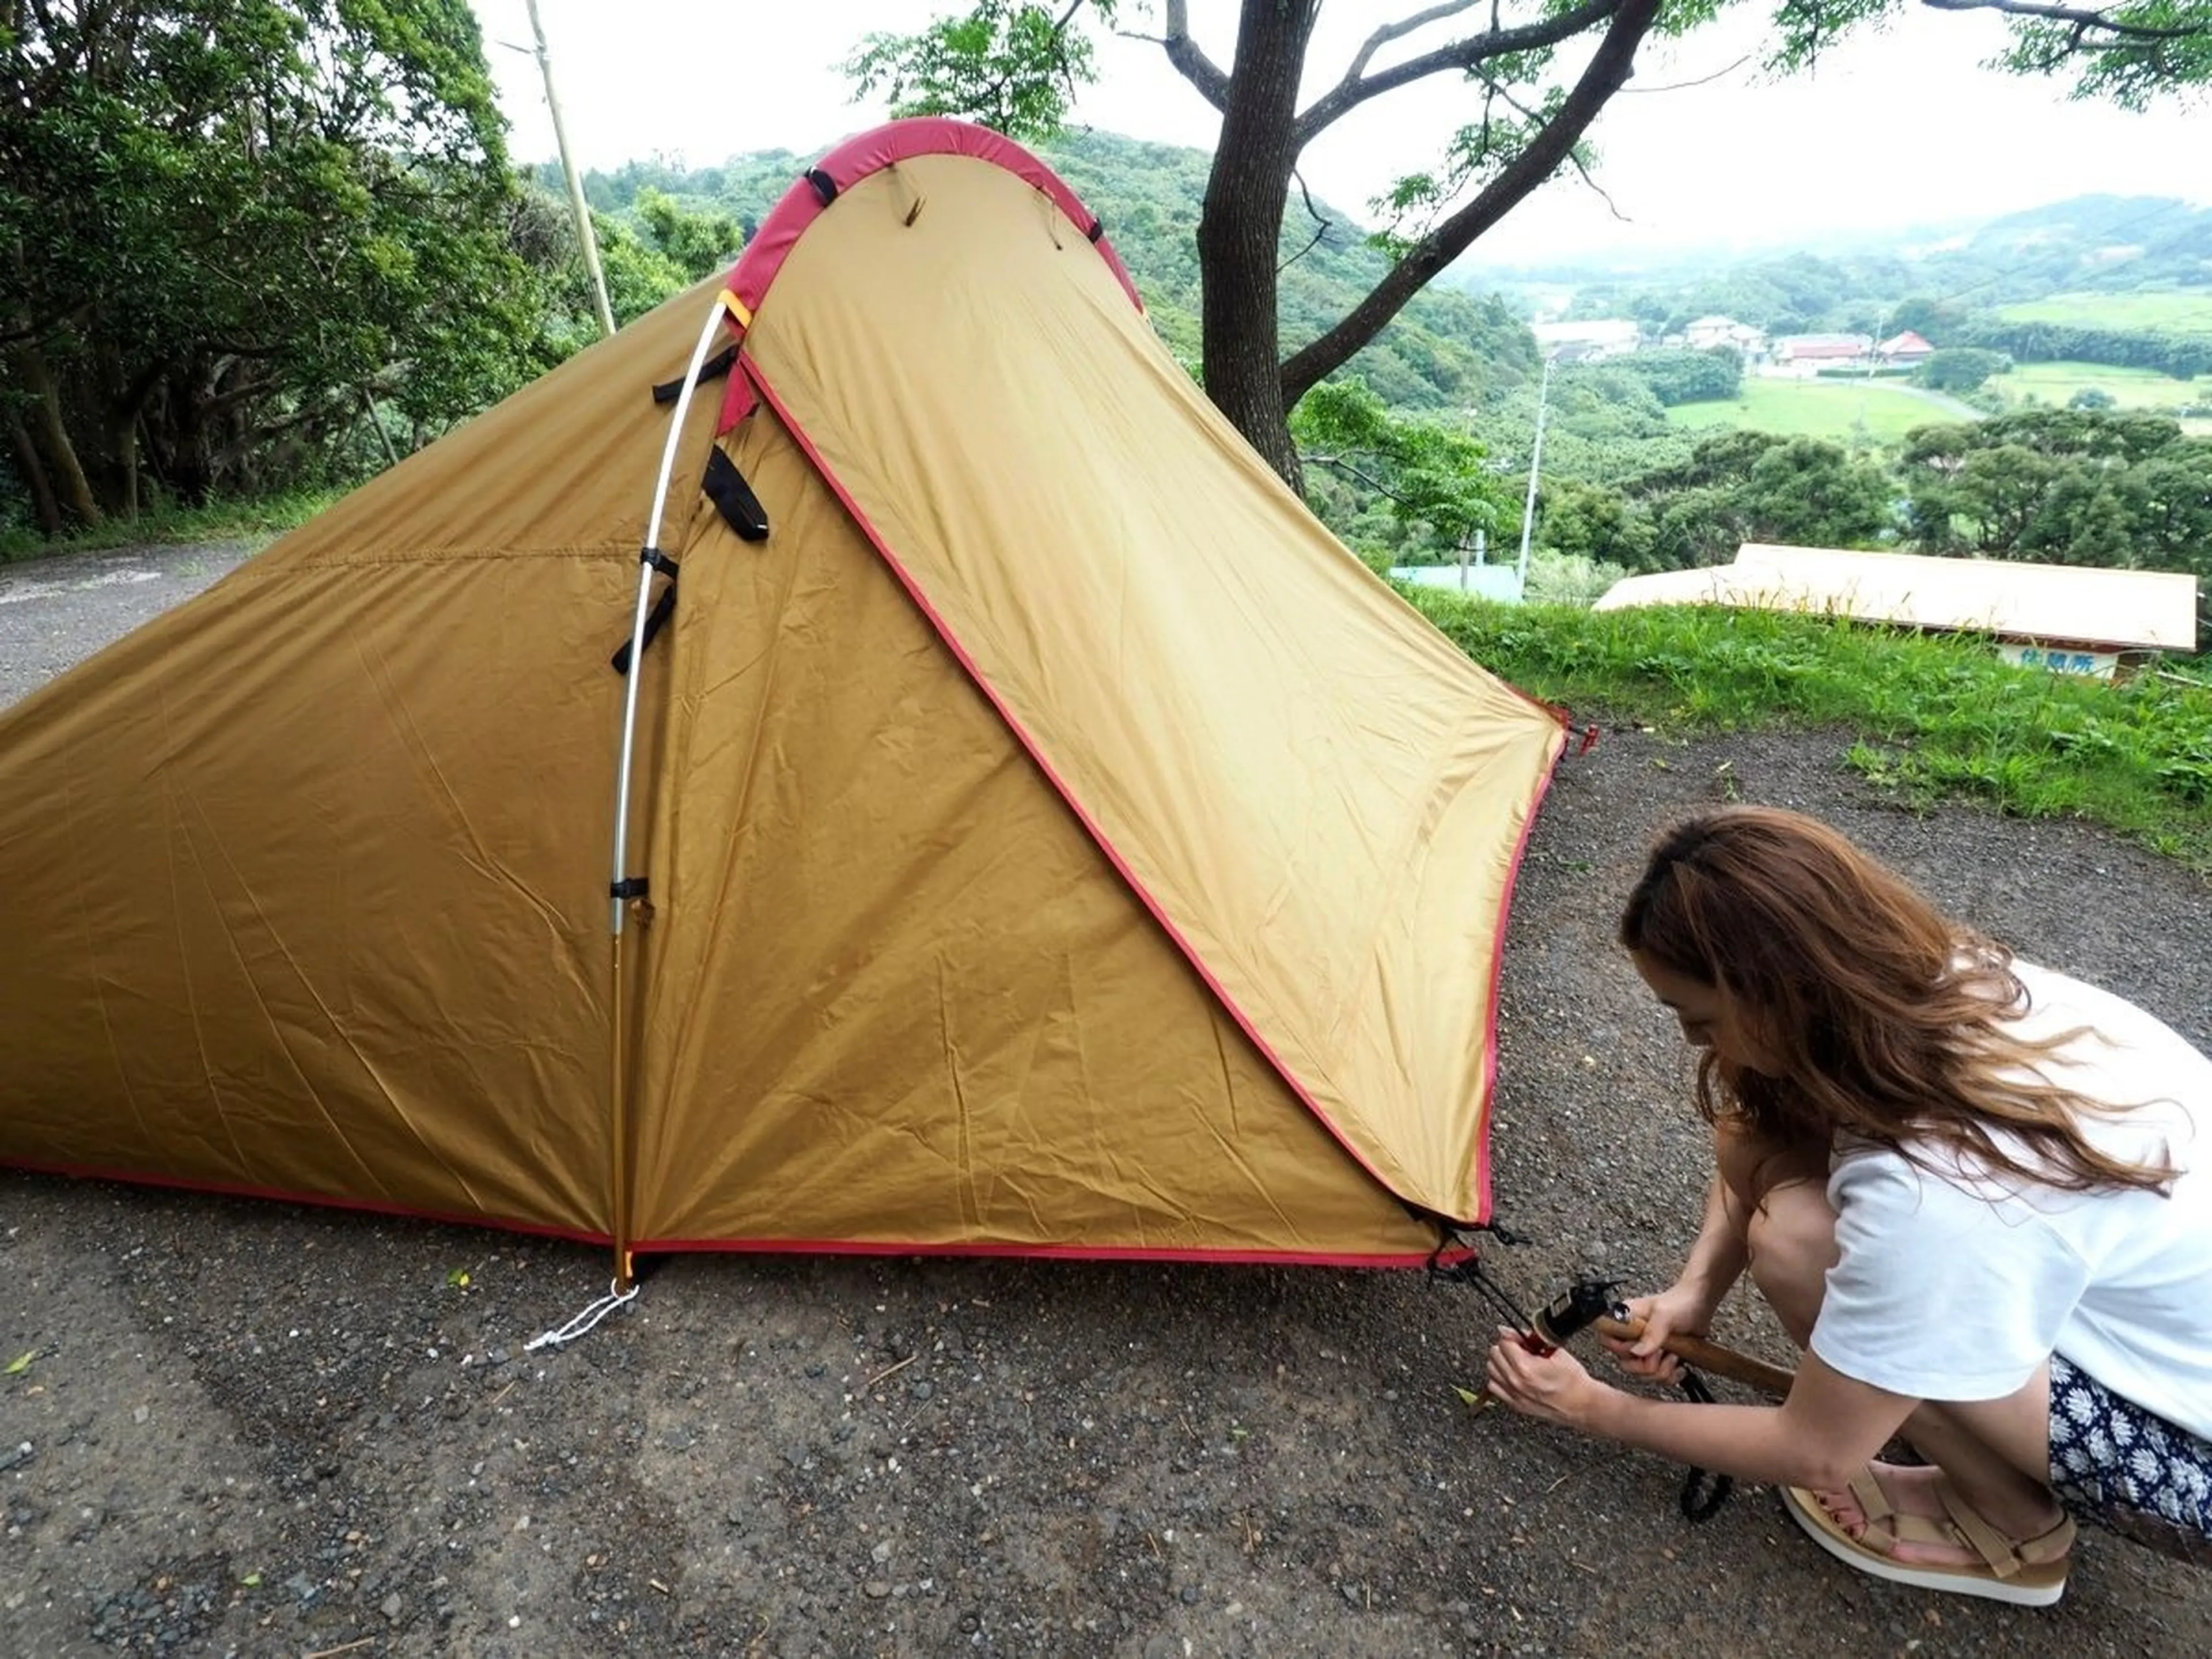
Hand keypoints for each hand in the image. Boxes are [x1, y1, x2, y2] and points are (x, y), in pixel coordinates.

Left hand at [1485, 1326, 1605, 1428]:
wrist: (1581, 1404)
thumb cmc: (1573, 1381)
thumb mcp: (1555, 1351)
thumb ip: (1531, 1338)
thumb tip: (1512, 1330)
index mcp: (1526, 1367)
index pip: (1504, 1342)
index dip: (1513, 1337)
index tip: (1521, 1339)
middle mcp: (1516, 1382)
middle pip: (1494, 1355)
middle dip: (1506, 1348)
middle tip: (1520, 1349)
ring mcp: (1514, 1395)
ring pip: (1491, 1370)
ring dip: (1501, 1362)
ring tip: (1516, 1362)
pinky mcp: (1515, 1405)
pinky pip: (1494, 1387)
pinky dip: (1499, 1378)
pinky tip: (1512, 1375)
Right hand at [1597, 1283, 1713, 1385]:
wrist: (1702, 1304)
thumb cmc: (1682, 1301)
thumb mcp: (1664, 1314)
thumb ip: (1651, 1332)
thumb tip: (1637, 1352)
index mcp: (1625, 1320)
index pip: (1607, 1339)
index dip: (1621, 1349)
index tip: (1639, 1347)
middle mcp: (1633, 1336)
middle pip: (1625, 1363)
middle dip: (1646, 1364)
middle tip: (1660, 1352)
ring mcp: (1647, 1349)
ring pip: (1642, 1374)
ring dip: (1662, 1370)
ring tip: (1673, 1355)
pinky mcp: (1660, 1359)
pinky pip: (1658, 1378)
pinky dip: (1671, 1376)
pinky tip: (1679, 1364)